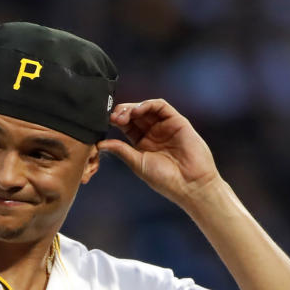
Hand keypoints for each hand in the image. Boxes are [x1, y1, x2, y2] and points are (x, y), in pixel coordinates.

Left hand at [99, 99, 220, 206]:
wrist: (189, 183)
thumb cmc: (164, 179)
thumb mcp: (138, 163)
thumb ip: (121, 150)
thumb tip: (100, 144)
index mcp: (142, 144)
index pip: (127, 126)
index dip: (117, 121)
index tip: (107, 122)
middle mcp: (153, 133)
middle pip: (135, 115)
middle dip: (122, 112)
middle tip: (114, 117)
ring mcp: (165, 126)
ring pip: (146, 108)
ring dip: (133, 107)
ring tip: (124, 115)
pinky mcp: (177, 121)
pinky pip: (161, 106)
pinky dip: (148, 105)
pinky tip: (138, 110)